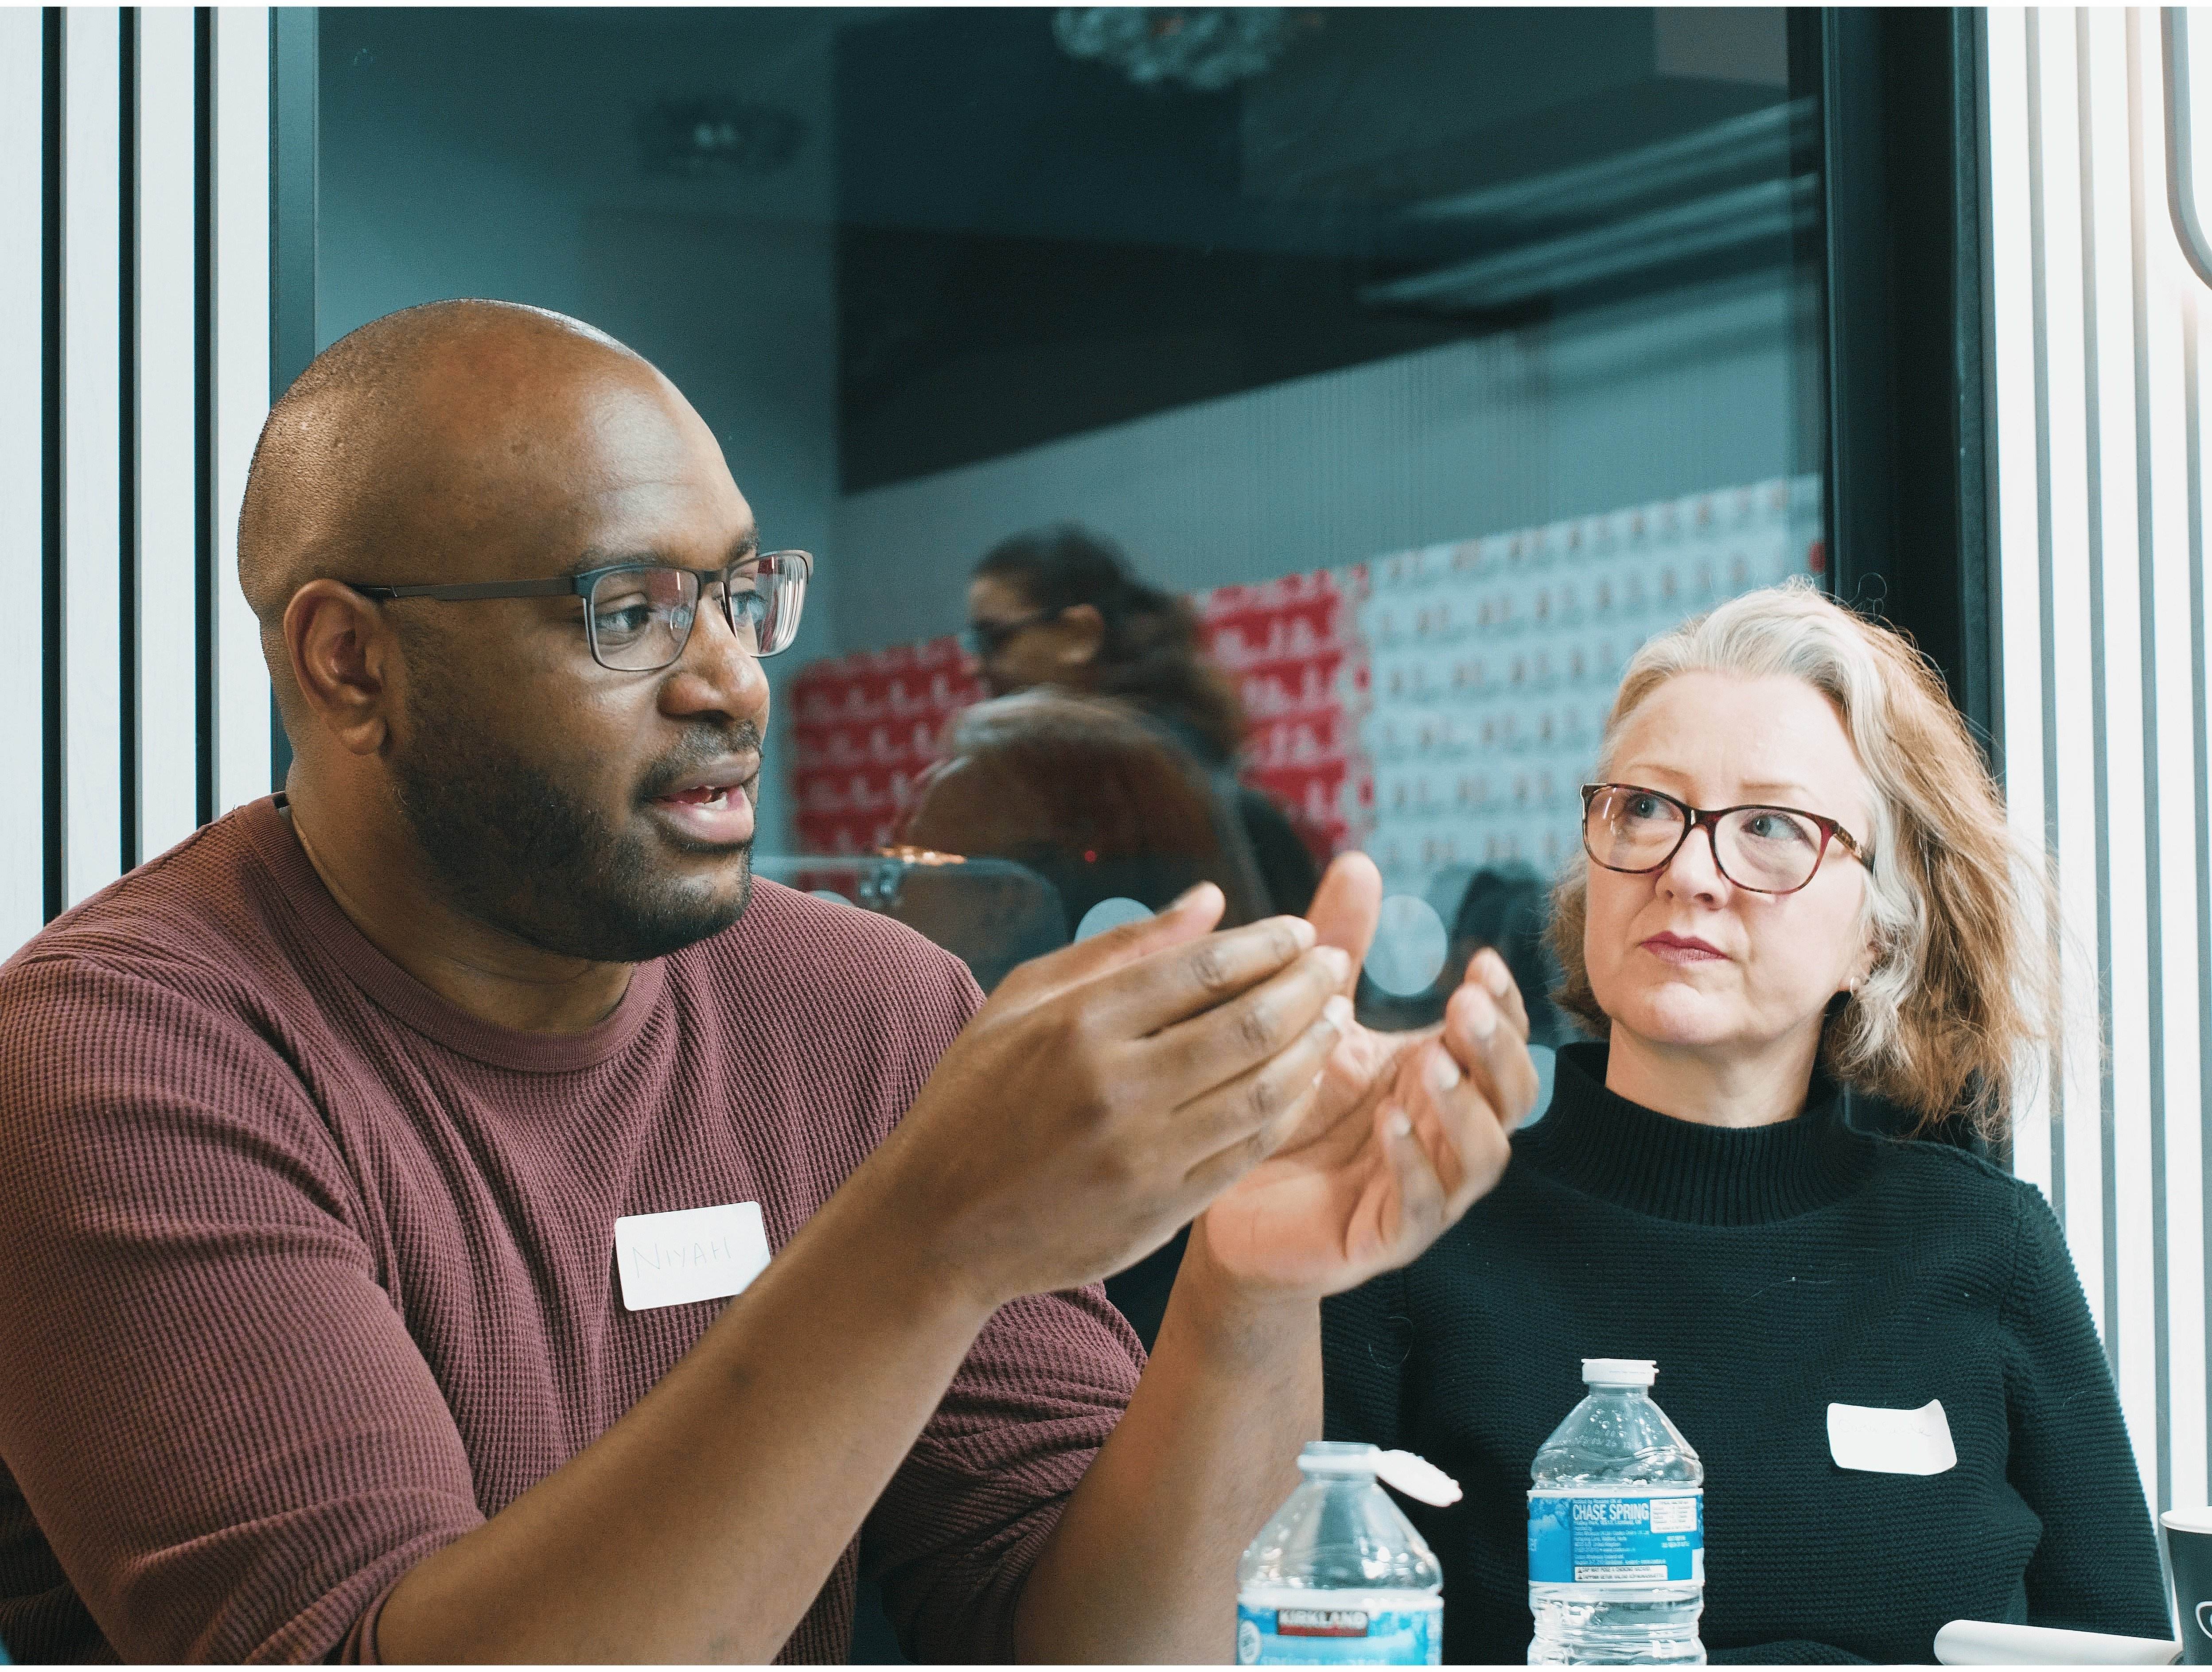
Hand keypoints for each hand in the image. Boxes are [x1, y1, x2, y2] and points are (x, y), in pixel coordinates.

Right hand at [873, 885, 1355, 1311]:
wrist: (939, 1223)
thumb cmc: (975, 1095)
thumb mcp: (1023, 1000)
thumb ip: (1122, 948)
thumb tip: (1211, 899)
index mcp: (1077, 1024)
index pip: (1201, 969)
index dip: (1266, 945)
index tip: (1302, 931)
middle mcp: (1114, 1088)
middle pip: (1246, 1026)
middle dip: (1307, 988)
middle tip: (1337, 964)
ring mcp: (1142, 1155)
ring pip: (1262, 1091)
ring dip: (1313, 1047)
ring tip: (1336, 1015)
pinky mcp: (1160, 1209)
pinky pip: (1249, 1151)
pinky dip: (1289, 1109)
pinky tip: (1306, 1079)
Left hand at [1196, 853, 1538, 1300]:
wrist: (1232, 1202)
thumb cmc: (1288, 1107)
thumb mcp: (1318, 1019)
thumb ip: (1343, 946)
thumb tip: (1359, 859)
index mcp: (1442, 1079)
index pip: (1502, 1041)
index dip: (1505, 1005)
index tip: (1480, 962)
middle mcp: (1449, 1134)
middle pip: (1512, 1095)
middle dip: (1498, 1048)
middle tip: (1465, 1004)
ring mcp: (1427, 1190)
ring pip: (1482, 1156)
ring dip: (1464, 1106)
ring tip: (1431, 1061)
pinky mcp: (1388, 1236)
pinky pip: (1421, 1207)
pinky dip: (1414, 1166)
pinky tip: (1391, 1125)